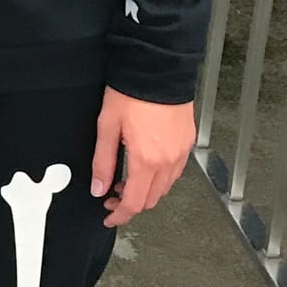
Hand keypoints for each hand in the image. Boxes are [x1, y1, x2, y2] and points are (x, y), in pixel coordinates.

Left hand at [90, 87, 193, 226]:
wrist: (158, 69)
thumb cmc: (131, 93)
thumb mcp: (107, 127)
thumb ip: (102, 162)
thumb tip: (99, 188)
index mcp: (146, 160)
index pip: (133, 203)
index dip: (119, 215)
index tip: (109, 216)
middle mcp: (167, 161)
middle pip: (150, 200)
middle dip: (130, 204)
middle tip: (111, 195)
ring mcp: (180, 153)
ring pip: (164, 188)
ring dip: (145, 191)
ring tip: (125, 180)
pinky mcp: (187, 143)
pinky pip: (174, 172)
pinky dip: (159, 178)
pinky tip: (145, 167)